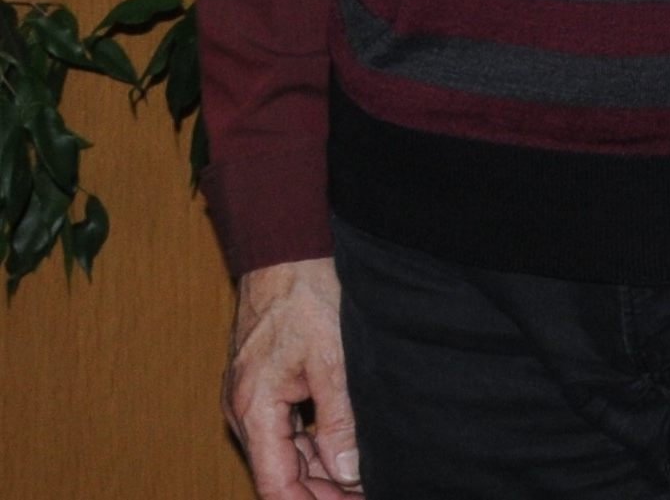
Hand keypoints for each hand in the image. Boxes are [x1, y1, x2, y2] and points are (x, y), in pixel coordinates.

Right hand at [224, 257, 360, 495]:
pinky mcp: (267, 384)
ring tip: (363, 483)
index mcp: (255, 410)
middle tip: (365, 496)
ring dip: (321, 472)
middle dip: (321, 492)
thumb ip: (339, 421)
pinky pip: (288, 427)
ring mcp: (254, 398)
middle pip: (281, 473)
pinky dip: (315, 444)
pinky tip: (346, 451)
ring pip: (287, 452)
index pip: (275, 484)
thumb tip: (348, 472)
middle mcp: (246, 411)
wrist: (287, 250)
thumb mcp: (334, 361)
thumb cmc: (306, 296)